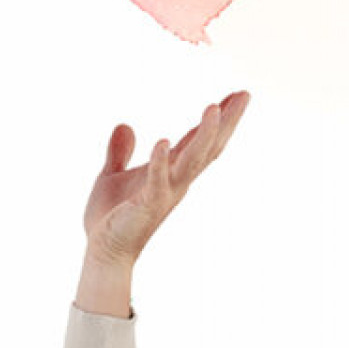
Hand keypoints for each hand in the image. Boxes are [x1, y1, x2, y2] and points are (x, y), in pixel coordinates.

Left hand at [76, 91, 249, 315]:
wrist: (104, 252)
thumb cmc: (111, 217)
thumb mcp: (112, 175)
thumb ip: (120, 152)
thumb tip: (124, 125)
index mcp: (172, 171)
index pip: (199, 140)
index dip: (218, 118)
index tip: (236, 95)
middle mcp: (177, 180)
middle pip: (208, 146)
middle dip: (226, 121)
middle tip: (244, 95)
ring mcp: (165, 192)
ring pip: (192, 160)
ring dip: (204, 135)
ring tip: (214, 108)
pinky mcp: (147, 204)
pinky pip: (157, 181)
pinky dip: (161, 162)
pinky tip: (164, 141)